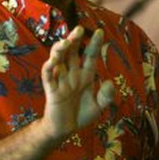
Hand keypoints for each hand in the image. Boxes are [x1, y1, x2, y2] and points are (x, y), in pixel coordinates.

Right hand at [41, 26, 114, 140]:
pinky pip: (48, 76)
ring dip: (60, 50)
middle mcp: (72, 74)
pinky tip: (53, 61)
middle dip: (74, 40)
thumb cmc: (80, 115)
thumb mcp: (99, 106)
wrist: (65, 130)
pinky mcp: (51, 90)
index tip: (100, 31)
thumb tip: (110, 82)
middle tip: (79, 28)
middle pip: (72, 53)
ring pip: (58, 60)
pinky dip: (49, 68)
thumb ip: (106, 96)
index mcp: (85, 75)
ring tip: (66, 42)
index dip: (94, 44)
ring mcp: (61, 80)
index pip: (90, 56)